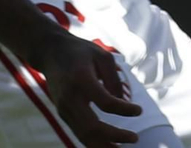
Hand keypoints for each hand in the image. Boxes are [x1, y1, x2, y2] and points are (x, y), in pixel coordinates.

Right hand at [31, 30, 140, 147]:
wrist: (51, 53)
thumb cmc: (80, 51)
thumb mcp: (101, 54)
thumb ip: (113, 78)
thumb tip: (122, 102)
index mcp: (81, 79)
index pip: (105, 102)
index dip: (123, 109)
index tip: (139, 110)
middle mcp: (70, 98)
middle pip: (91, 127)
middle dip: (114, 136)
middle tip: (134, 139)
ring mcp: (63, 109)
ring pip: (83, 135)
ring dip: (102, 145)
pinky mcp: (62, 114)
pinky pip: (78, 132)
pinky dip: (92, 142)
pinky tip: (106, 145)